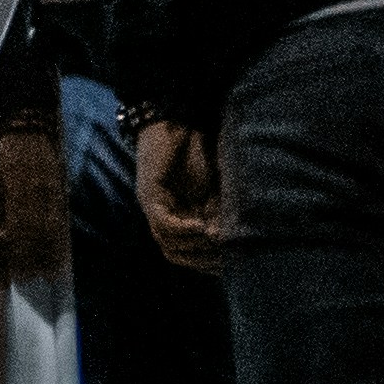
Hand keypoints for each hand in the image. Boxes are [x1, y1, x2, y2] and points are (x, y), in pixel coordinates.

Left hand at [133, 118, 221, 271]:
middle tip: (227, 256)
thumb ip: (220, 214)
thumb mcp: (216, 189)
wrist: (179, 119)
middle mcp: (161, 216)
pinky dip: (184, 229)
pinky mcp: (149, 194)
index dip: (209, 263)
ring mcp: (152, 206)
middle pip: (177, 254)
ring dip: (196, 246)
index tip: (234, 264)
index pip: (187, 255)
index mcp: (177, 217)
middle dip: (204, 259)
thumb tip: (227, 242)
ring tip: (218, 240)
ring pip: (169, 243)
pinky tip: (203, 227)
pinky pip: (163, 223)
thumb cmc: (199, 151)